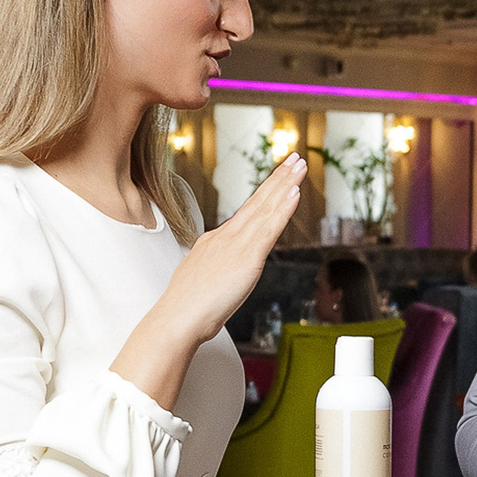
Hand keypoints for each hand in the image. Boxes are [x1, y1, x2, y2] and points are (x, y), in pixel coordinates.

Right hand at [158, 154, 305, 341]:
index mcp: (215, 241)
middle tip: (296, 158)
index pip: (247, 212)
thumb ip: (218, 268)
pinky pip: (269, 227)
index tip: (280, 177)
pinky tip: (294, 192)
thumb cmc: (188, 307)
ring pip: (265, 208)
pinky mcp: (246, 257)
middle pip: (257, 202)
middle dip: (278, 178)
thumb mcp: (205, 279)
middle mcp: (225, 236)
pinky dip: (283, 208)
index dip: (265, 192)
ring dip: (284, 184)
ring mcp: (235, 244)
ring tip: (299, 165)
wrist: (177, 318)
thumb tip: (227, 269)